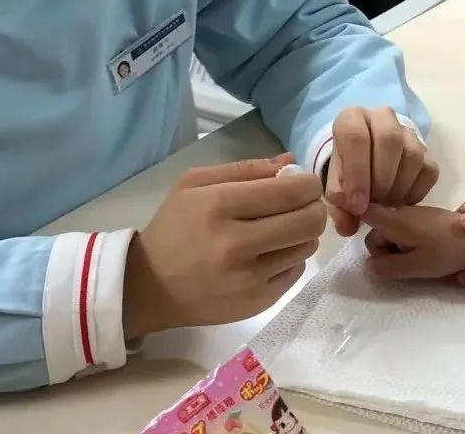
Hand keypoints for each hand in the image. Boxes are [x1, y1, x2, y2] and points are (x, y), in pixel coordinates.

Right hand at [122, 157, 326, 337]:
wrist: (150, 287)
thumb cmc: (175, 226)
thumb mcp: (195, 183)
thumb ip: (246, 168)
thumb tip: (292, 162)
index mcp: (220, 205)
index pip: (290, 191)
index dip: (308, 183)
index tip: (304, 182)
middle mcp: (236, 243)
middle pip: (308, 220)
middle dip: (314, 206)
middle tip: (303, 204)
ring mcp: (249, 278)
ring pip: (307, 246)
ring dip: (303, 233)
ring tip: (283, 228)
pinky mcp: (257, 302)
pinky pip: (296, 271)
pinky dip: (291, 257)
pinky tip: (271, 252)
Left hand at [325, 107, 438, 236]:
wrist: (363, 164)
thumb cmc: (346, 173)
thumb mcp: (334, 186)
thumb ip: (337, 205)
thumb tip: (348, 225)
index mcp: (352, 119)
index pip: (356, 136)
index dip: (357, 173)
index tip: (357, 206)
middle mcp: (381, 118)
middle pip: (389, 140)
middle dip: (381, 180)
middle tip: (374, 206)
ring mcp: (407, 132)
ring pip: (412, 154)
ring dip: (399, 188)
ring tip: (386, 206)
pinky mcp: (426, 150)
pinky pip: (429, 169)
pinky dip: (416, 192)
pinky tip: (401, 203)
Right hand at [363, 204, 464, 280]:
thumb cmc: (445, 251)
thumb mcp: (414, 266)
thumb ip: (387, 267)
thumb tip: (370, 264)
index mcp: (392, 219)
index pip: (362, 209)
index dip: (353, 217)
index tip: (354, 232)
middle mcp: (399, 210)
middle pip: (376, 229)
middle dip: (383, 247)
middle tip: (402, 262)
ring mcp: (411, 212)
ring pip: (390, 230)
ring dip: (397, 247)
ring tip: (417, 258)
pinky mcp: (423, 217)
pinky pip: (403, 228)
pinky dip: (408, 242)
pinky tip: (424, 252)